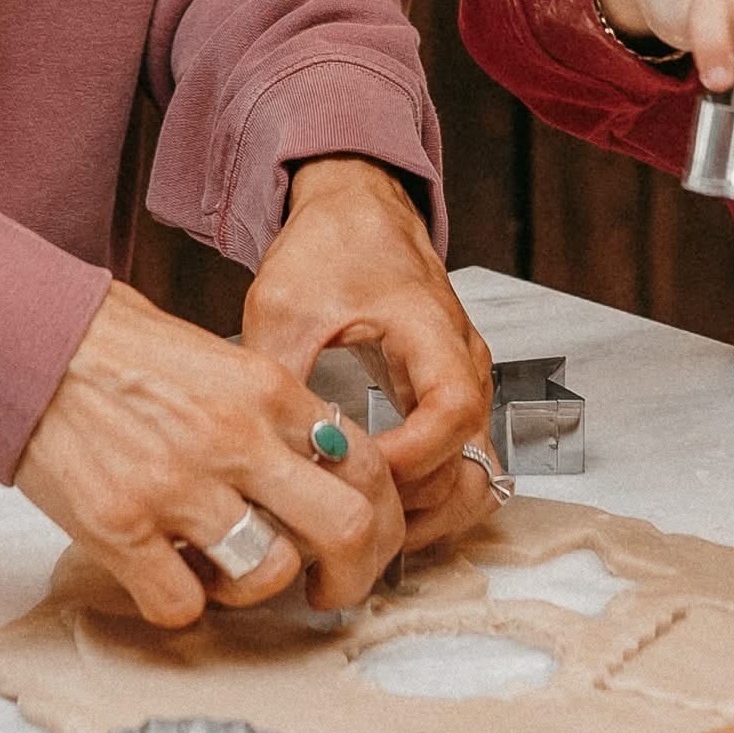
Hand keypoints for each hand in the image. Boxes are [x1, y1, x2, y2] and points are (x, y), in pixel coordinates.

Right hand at [13, 281, 403, 627]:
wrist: (33, 342)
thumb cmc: (119, 345)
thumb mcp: (220, 356)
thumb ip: (271, 412)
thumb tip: (313, 466)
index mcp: (265, 389)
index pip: (365, 461)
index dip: (381, 512)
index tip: (367, 535)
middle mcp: (234, 438)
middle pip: (346, 526)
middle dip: (355, 573)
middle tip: (334, 587)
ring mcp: (178, 488)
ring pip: (269, 574)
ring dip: (259, 587)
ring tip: (234, 571)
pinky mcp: (121, 531)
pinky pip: (183, 606)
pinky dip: (185, 603)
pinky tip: (173, 573)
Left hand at [241, 157, 497, 552]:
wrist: (356, 205)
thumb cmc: (330, 244)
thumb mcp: (286, 305)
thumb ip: (278, 377)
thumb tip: (260, 455)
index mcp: (433, 331)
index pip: (451, 414)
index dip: (408, 459)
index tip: (353, 474)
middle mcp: (462, 363)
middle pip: (474, 464)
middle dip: (418, 507)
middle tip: (353, 520)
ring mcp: (462, 383)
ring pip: (473, 476)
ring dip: (428, 514)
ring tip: (362, 526)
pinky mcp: (447, 396)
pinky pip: (459, 465)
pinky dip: (429, 498)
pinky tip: (376, 507)